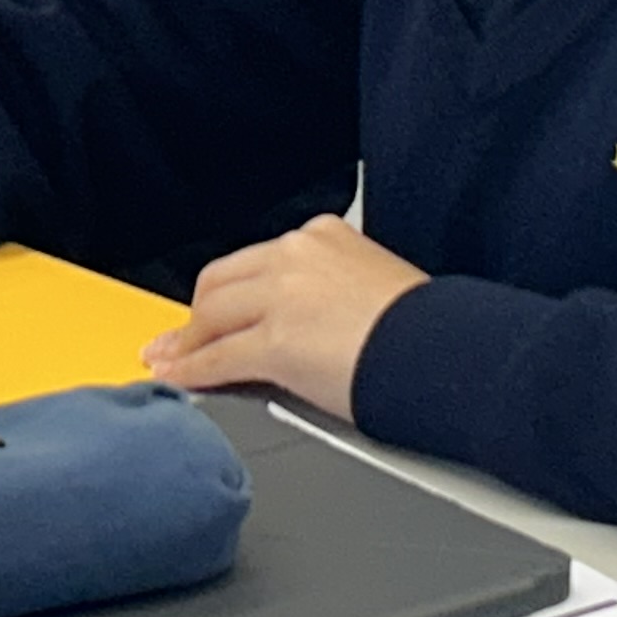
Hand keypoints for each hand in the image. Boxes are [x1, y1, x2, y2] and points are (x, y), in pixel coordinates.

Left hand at [144, 215, 427, 420]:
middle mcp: (296, 255)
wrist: (445, 351)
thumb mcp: (375, 281)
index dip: (233, 290)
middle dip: (198, 313)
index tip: (219, 305)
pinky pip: (218, 359)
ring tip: (172, 361)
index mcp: (323, 235)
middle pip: (222, 281)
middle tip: (183, 337)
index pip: (259, 260)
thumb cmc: (425, 327)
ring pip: (212, 317)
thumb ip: (335, 287)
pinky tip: (178, 381)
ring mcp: (281, 298)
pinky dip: (191, 372)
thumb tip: (319, 317)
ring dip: (187, 343)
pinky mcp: (275, 343)